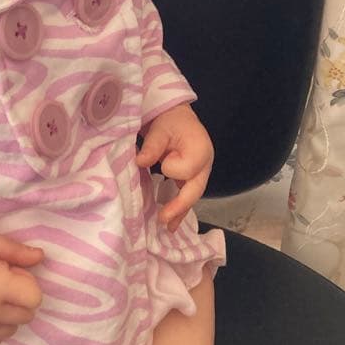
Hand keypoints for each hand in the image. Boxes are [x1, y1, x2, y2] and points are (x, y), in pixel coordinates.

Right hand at [0, 233, 43, 344]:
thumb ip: (18, 251)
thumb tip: (41, 257)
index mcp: (1, 287)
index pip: (35, 298)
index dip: (27, 285)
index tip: (12, 276)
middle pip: (27, 314)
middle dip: (19, 300)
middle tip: (1, 287)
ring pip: (13, 328)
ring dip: (8, 316)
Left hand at [136, 103, 213, 232]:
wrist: (177, 116)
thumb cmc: (170, 120)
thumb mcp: (160, 128)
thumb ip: (153, 145)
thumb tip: (140, 162)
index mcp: (200, 150)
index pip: (185, 170)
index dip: (170, 168)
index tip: (161, 161)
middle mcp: (204, 164)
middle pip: (195, 190)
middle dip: (180, 207)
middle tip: (164, 221)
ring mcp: (200, 173)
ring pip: (191, 196)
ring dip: (180, 212)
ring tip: (168, 228)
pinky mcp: (192, 178)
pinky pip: (186, 194)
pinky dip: (178, 206)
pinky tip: (170, 220)